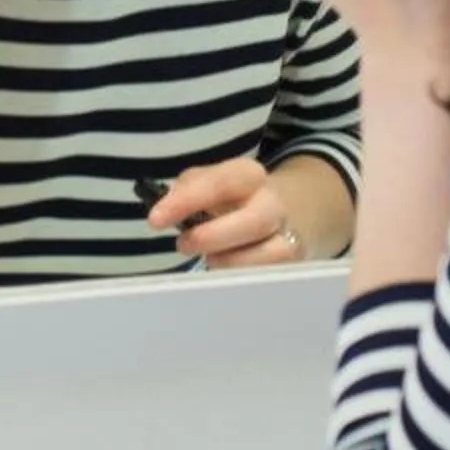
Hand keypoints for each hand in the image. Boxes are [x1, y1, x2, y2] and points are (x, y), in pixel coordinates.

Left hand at [146, 155, 304, 270]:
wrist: (283, 209)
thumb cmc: (232, 199)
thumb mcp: (209, 183)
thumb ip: (186, 189)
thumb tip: (166, 206)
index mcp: (248, 175)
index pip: (219, 183)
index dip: (187, 201)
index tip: (156, 220)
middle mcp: (272, 201)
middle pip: (254, 220)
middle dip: (213, 237)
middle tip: (183, 245)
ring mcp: (287, 232)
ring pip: (269, 252)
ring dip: (231, 261)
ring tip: (209, 258)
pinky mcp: (293, 259)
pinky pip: (271, 273)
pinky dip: (245, 274)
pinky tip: (228, 271)